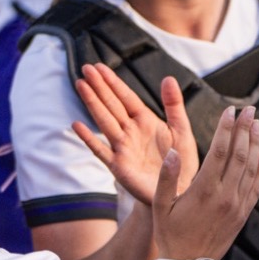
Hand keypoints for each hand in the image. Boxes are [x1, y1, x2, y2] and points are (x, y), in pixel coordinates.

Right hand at [70, 67, 198, 205]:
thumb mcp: (181, 130)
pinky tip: (76, 125)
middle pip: (112, 105)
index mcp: (145, 121)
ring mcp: (122, 148)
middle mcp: (130, 132)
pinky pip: (101, 150)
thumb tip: (168, 77)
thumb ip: (174, 105)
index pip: (126, 97)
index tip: (99, 66)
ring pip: (104, 121)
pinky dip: (89, 138)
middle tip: (86, 68)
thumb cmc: (180, 162)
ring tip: (80, 85)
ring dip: (92, 103)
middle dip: (99, 87)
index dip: (113, 82)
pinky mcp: (118, 166)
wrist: (178, 192)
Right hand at [153, 104, 258, 259]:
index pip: (220, 151)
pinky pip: (256, 188)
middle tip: (250, 110)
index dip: (227, 128)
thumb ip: (166, 177)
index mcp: (203, 191)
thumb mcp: (160, 206)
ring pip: (251, 169)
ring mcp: (237, 206)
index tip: (231, 111)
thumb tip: (174, 150)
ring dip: (255, 145)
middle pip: (239, 155)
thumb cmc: (170, 235)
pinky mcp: (243, 215)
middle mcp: (224, 196)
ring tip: (257, 125)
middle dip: (245, 129)